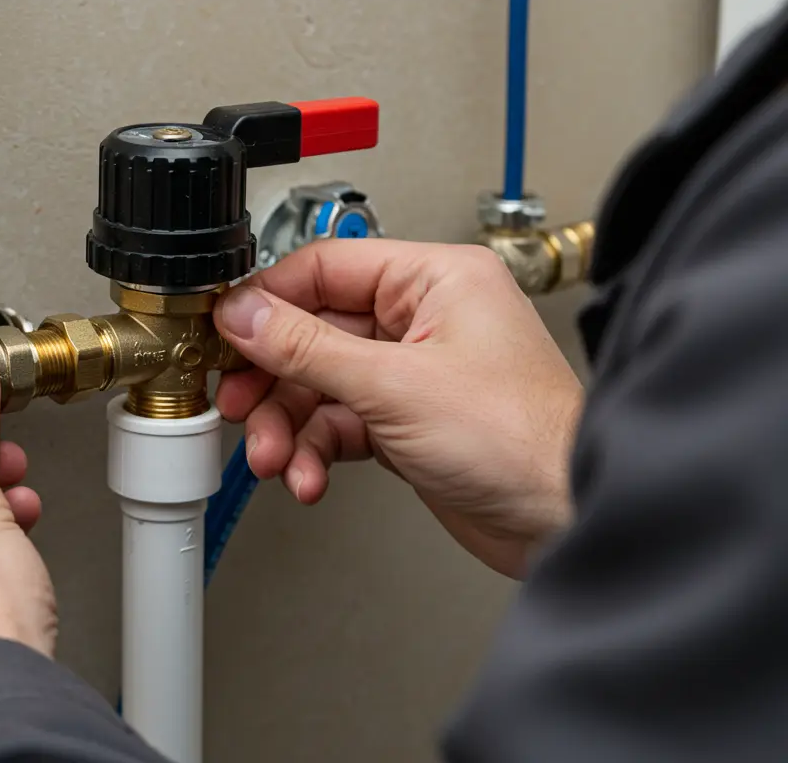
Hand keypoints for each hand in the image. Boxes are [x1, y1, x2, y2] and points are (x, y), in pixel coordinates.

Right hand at [214, 240, 581, 578]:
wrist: (564, 520)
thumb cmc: (522, 441)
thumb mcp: (393, 386)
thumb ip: (307, 348)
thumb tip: (246, 313)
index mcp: (434, 280)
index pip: (325, 269)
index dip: (268, 301)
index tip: (224, 329)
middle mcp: (423, 320)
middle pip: (314, 333)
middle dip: (273, 380)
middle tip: (237, 403)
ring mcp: (414, 374)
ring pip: (320, 386)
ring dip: (288, 426)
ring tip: (275, 459)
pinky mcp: (407, 423)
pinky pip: (340, 424)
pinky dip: (316, 451)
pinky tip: (308, 476)